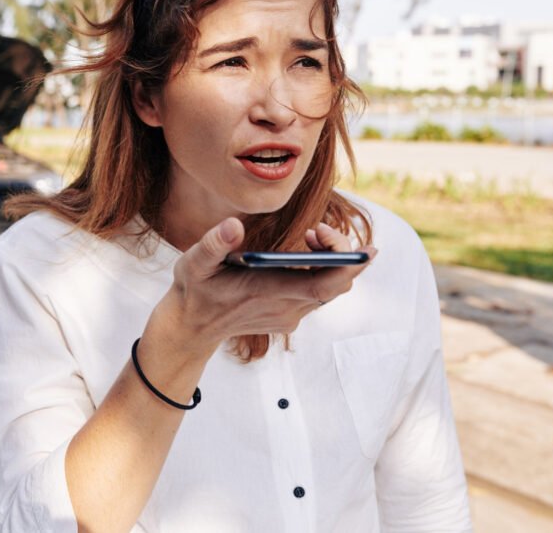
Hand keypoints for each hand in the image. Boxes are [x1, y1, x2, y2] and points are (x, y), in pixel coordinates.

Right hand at [157, 218, 376, 351]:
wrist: (191, 327)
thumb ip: (213, 244)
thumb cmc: (194, 290)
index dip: (349, 266)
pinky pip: (319, 294)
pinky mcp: (288, 317)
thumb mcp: (194, 263)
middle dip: (341, 253)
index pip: (324, 284)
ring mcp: (289, 316)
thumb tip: (234, 226)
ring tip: (311, 236)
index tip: (362, 246)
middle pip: (336, 285)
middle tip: (318, 230)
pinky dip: (323, 273)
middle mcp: (285, 308)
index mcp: (267, 292)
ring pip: (330, 290)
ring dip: (331, 262)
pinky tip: (303, 255)